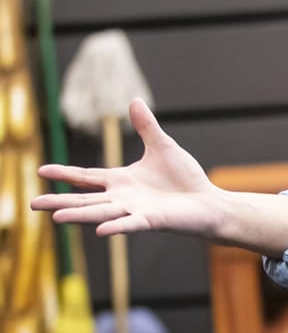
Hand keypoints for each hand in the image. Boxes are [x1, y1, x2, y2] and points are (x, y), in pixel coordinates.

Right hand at [31, 98, 224, 237]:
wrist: (209, 202)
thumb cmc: (186, 178)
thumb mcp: (162, 147)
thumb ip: (146, 127)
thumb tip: (135, 101)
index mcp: (122, 181)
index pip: (87, 177)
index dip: (64, 174)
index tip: (41, 170)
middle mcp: (123, 198)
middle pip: (85, 200)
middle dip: (59, 202)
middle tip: (33, 204)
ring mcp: (135, 211)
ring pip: (101, 213)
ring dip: (79, 215)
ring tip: (55, 218)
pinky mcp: (152, 221)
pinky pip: (131, 224)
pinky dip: (116, 227)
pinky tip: (100, 231)